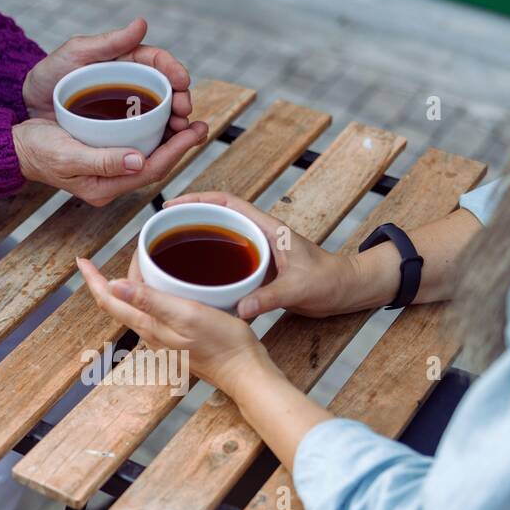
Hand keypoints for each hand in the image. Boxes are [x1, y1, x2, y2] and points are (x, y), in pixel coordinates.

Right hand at [12, 116, 207, 207]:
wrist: (15, 149)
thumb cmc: (37, 150)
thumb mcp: (68, 155)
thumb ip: (103, 161)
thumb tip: (139, 160)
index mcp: (105, 187)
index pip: (151, 170)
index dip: (178, 152)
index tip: (197, 131)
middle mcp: (111, 183)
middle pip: (155, 166)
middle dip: (180, 147)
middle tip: (200, 125)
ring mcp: (108, 173)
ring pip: (148, 158)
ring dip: (169, 141)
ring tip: (187, 122)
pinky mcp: (104, 159)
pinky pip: (136, 151)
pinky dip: (152, 137)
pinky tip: (161, 122)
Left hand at [22, 17, 196, 135]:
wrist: (28, 106)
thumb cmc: (50, 75)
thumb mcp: (76, 54)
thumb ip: (109, 42)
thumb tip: (142, 23)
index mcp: (125, 61)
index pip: (157, 62)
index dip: (174, 70)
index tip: (182, 82)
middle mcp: (131, 85)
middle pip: (165, 90)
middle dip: (180, 100)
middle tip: (184, 112)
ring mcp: (127, 110)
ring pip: (160, 115)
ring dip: (176, 123)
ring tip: (182, 131)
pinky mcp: (120, 132)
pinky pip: (145, 136)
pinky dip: (159, 141)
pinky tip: (166, 148)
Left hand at [76, 256, 271, 397]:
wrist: (244, 371)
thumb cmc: (221, 344)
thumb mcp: (186, 315)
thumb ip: (150, 301)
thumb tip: (112, 285)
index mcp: (148, 325)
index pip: (109, 300)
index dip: (93, 279)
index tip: (82, 261)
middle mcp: (150, 333)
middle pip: (120, 302)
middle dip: (112, 277)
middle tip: (123, 252)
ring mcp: (164, 337)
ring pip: (136, 307)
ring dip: (131, 285)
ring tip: (140, 263)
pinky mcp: (178, 338)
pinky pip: (155, 312)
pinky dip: (151, 294)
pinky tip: (164, 286)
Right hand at [165, 193, 354, 318]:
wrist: (348, 289)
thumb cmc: (330, 280)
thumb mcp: (298, 289)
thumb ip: (269, 298)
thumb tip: (239, 310)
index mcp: (268, 229)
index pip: (228, 203)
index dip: (199, 199)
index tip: (173, 205)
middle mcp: (261, 236)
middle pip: (218, 218)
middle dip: (190, 218)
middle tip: (161, 230)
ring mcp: (259, 252)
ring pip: (222, 239)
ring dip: (199, 241)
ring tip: (171, 252)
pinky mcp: (260, 269)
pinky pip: (229, 261)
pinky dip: (211, 266)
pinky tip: (196, 280)